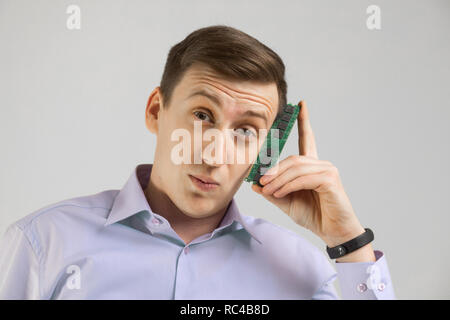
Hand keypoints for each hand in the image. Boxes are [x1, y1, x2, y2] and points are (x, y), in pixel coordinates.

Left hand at [251, 100, 372, 254]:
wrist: (332, 232)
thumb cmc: (314, 215)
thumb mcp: (287, 202)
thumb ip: (272, 192)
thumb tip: (254, 184)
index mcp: (311, 166)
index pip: (308, 138)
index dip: (304, 121)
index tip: (301, 104)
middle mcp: (320, 164)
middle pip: (292, 158)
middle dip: (274, 169)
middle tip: (261, 182)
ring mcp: (327, 170)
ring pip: (295, 168)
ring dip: (278, 179)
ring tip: (268, 190)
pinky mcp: (330, 179)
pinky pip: (303, 178)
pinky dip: (288, 185)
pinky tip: (279, 193)